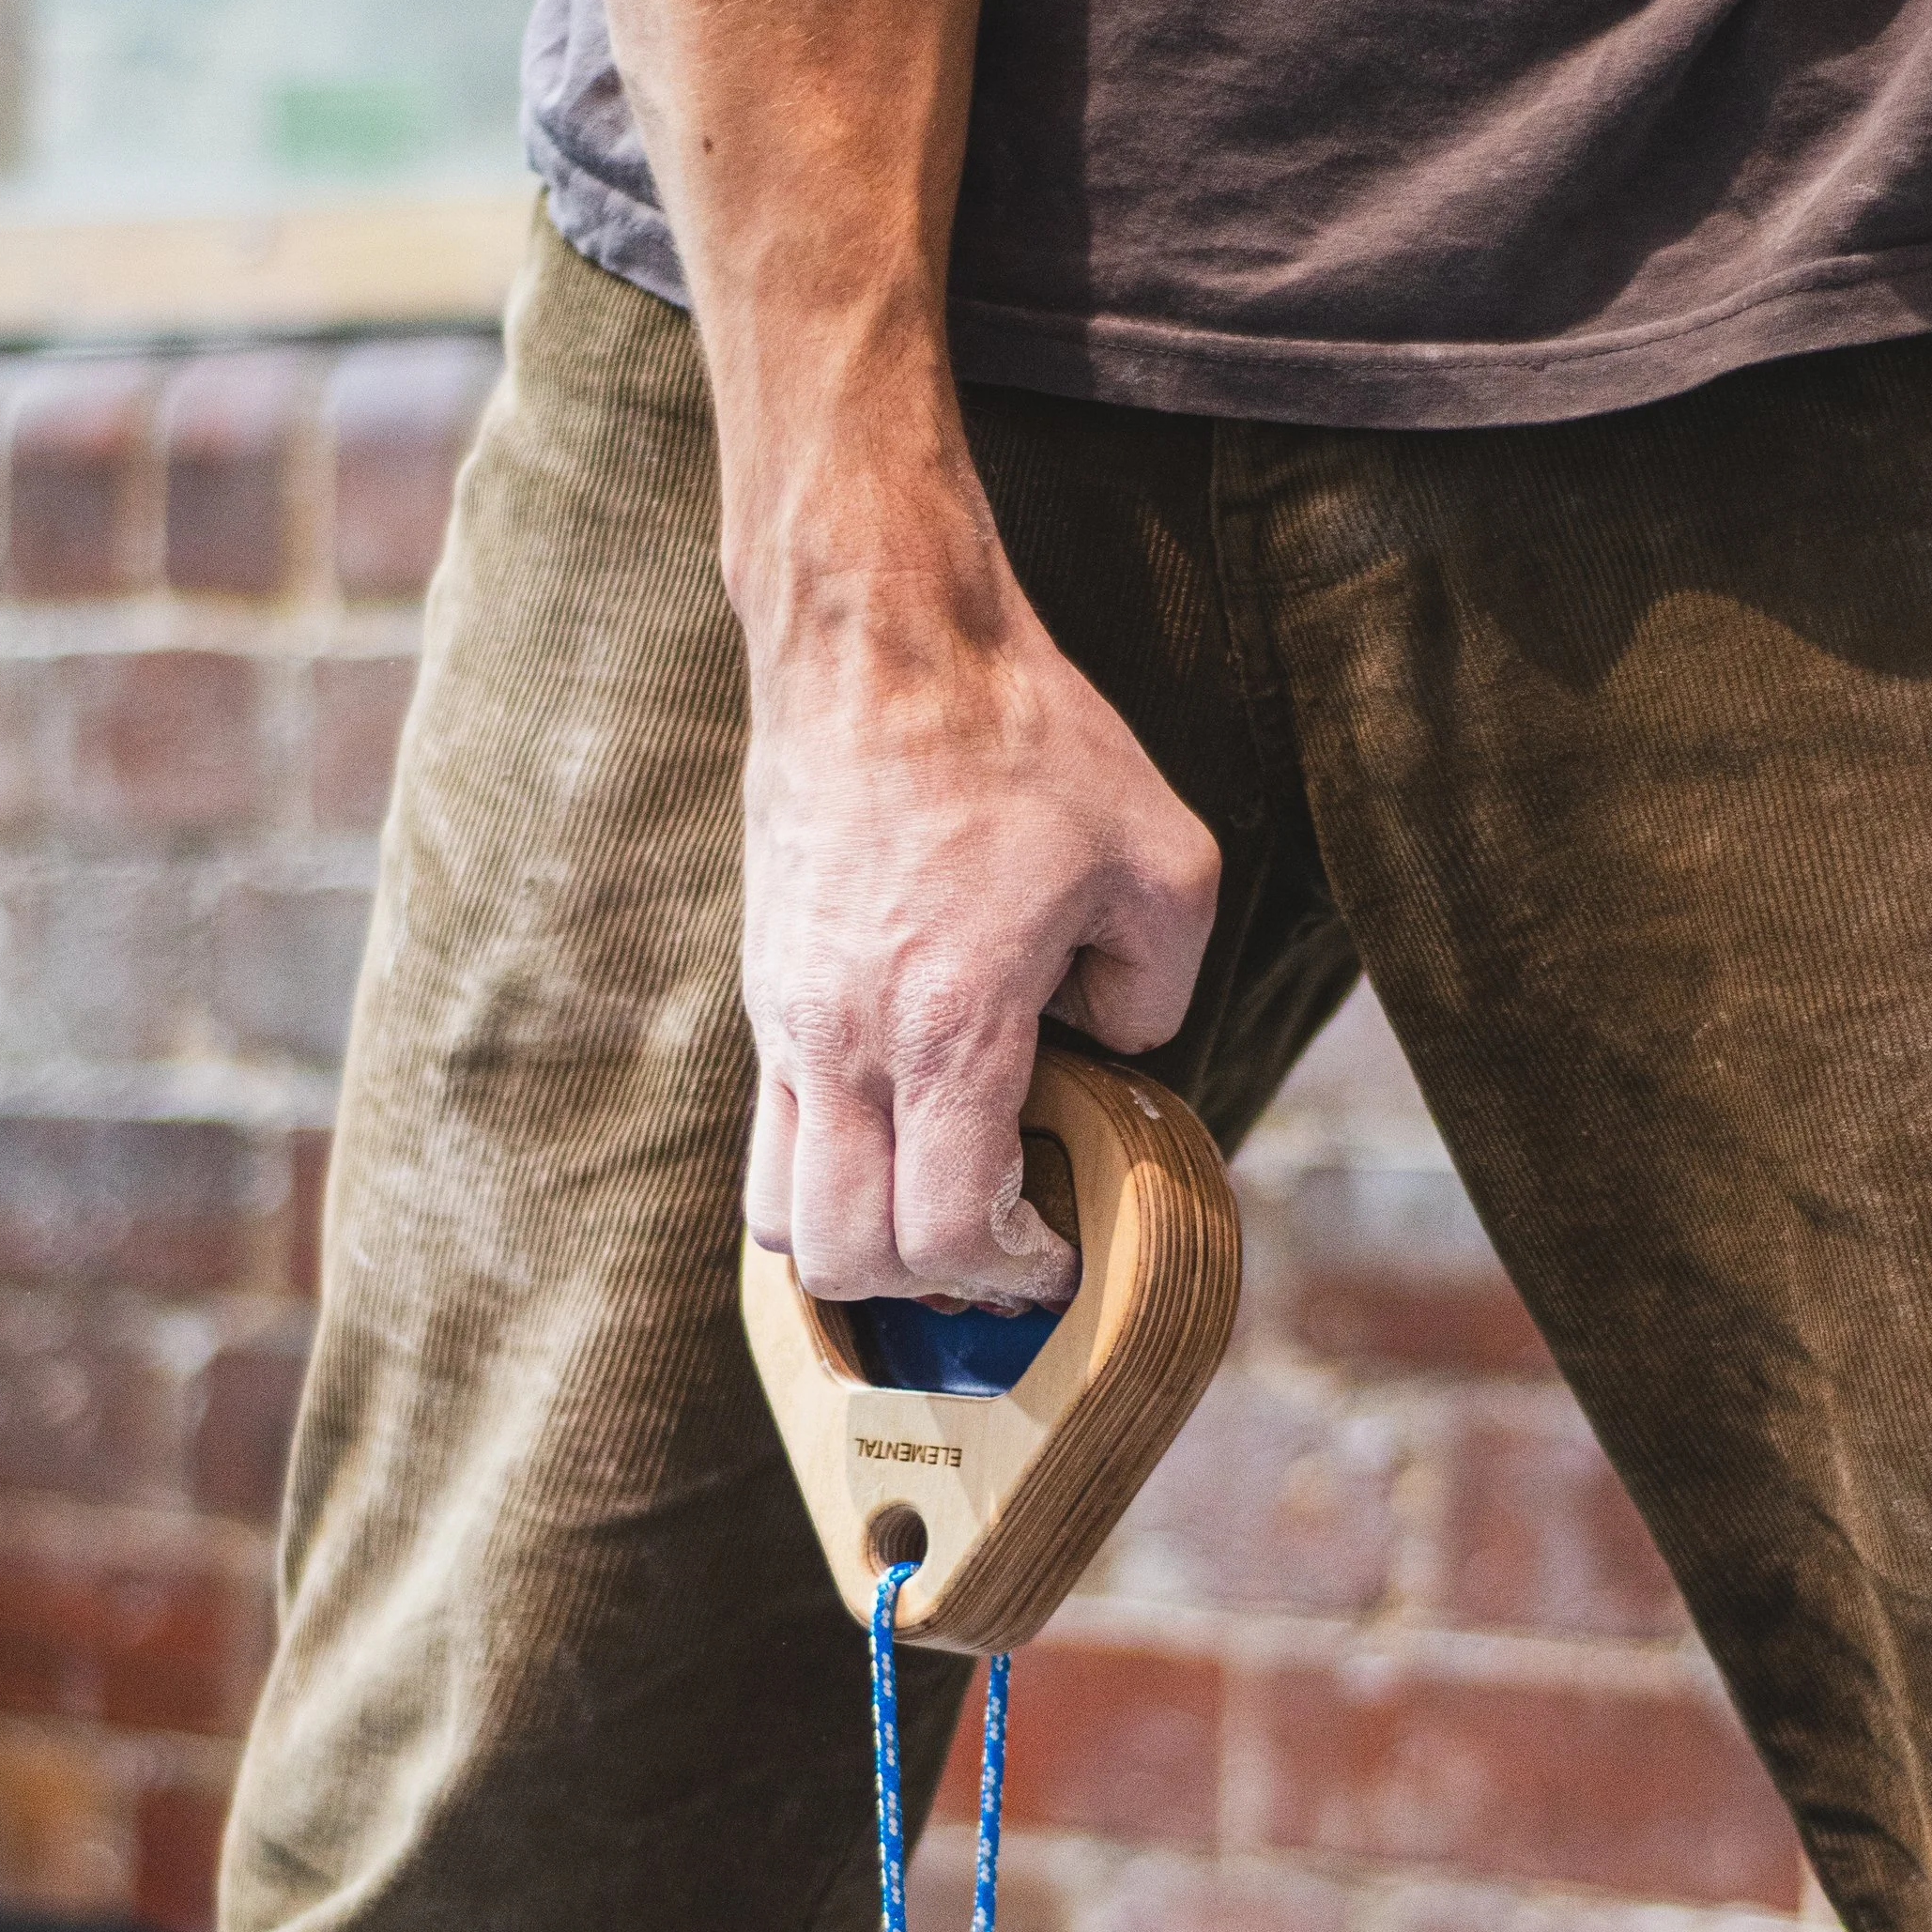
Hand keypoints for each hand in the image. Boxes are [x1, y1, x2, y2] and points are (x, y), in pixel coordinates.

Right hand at [740, 524, 1218, 1305]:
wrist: (879, 646)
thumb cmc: (1022, 739)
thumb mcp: (1166, 860)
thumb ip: (1162, 988)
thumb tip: (1117, 1048)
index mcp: (949, 1026)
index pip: (943, 1232)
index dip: (1008, 1273)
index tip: (1057, 1253)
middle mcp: (846, 1043)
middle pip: (845, 1260)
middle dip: (929, 1285)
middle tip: (1000, 1249)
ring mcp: (788, 1022)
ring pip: (780, 1217)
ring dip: (858, 1246)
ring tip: (935, 1210)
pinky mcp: (765, 992)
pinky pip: (767, 1139)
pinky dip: (822, 1178)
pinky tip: (895, 1139)